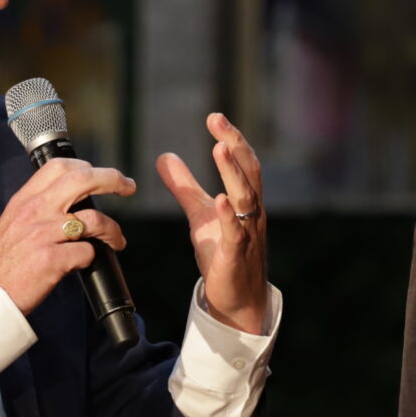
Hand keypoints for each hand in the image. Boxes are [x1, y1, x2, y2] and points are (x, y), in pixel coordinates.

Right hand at [0, 157, 133, 313]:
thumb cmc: (1, 263)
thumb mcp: (12, 222)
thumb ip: (37, 208)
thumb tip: (67, 201)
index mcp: (25, 200)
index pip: (60, 167)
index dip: (88, 167)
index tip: (102, 175)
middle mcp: (36, 211)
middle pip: (83, 180)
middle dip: (113, 179)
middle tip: (128, 187)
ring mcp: (45, 234)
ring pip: (94, 220)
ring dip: (113, 230)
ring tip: (117, 241)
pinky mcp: (52, 259)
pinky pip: (87, 253)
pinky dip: (91, 258)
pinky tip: (84, 263)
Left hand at [156, 112, 268, 334]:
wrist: (236, 299)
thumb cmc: (222, 253)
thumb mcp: (199, 214)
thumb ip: (184, 186)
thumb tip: (164, 156)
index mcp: (244, 200)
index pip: (241, 162)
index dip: (230, 139)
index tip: (214, 117)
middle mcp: (251, 212)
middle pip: (248, 172)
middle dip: (234, 145)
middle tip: (218, 121)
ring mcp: (247, 233)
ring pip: (246, 197)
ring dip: (233, 173)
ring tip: (220, 149)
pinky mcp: (237, 255)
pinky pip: (236, 232)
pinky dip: (229, 215)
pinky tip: (220, 199)